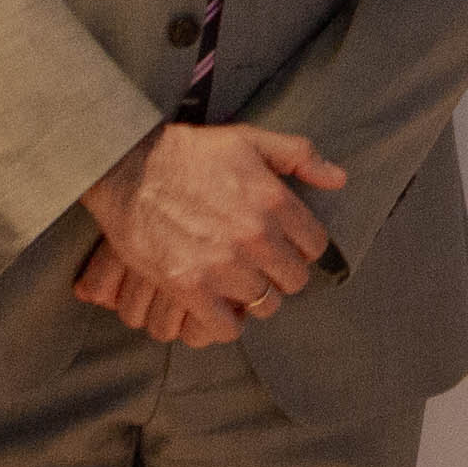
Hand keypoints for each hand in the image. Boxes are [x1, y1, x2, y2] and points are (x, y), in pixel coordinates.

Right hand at [82, 121, 347, 333]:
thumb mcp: (249, 139)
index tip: (285, 245)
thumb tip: (339, 179)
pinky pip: (226, 327)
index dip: (302, 247)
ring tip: (238, 284)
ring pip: (265, 304)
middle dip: (281, 274)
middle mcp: (255, 235)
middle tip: (261, 266)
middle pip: (293, 279)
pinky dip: (226, 323)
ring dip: (254, 297)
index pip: (315, 245)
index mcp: (274, 200)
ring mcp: (223, 264)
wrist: (129, 167)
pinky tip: (218, 307)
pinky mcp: (190, 287)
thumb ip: (299, 155)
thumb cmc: (190, 152)